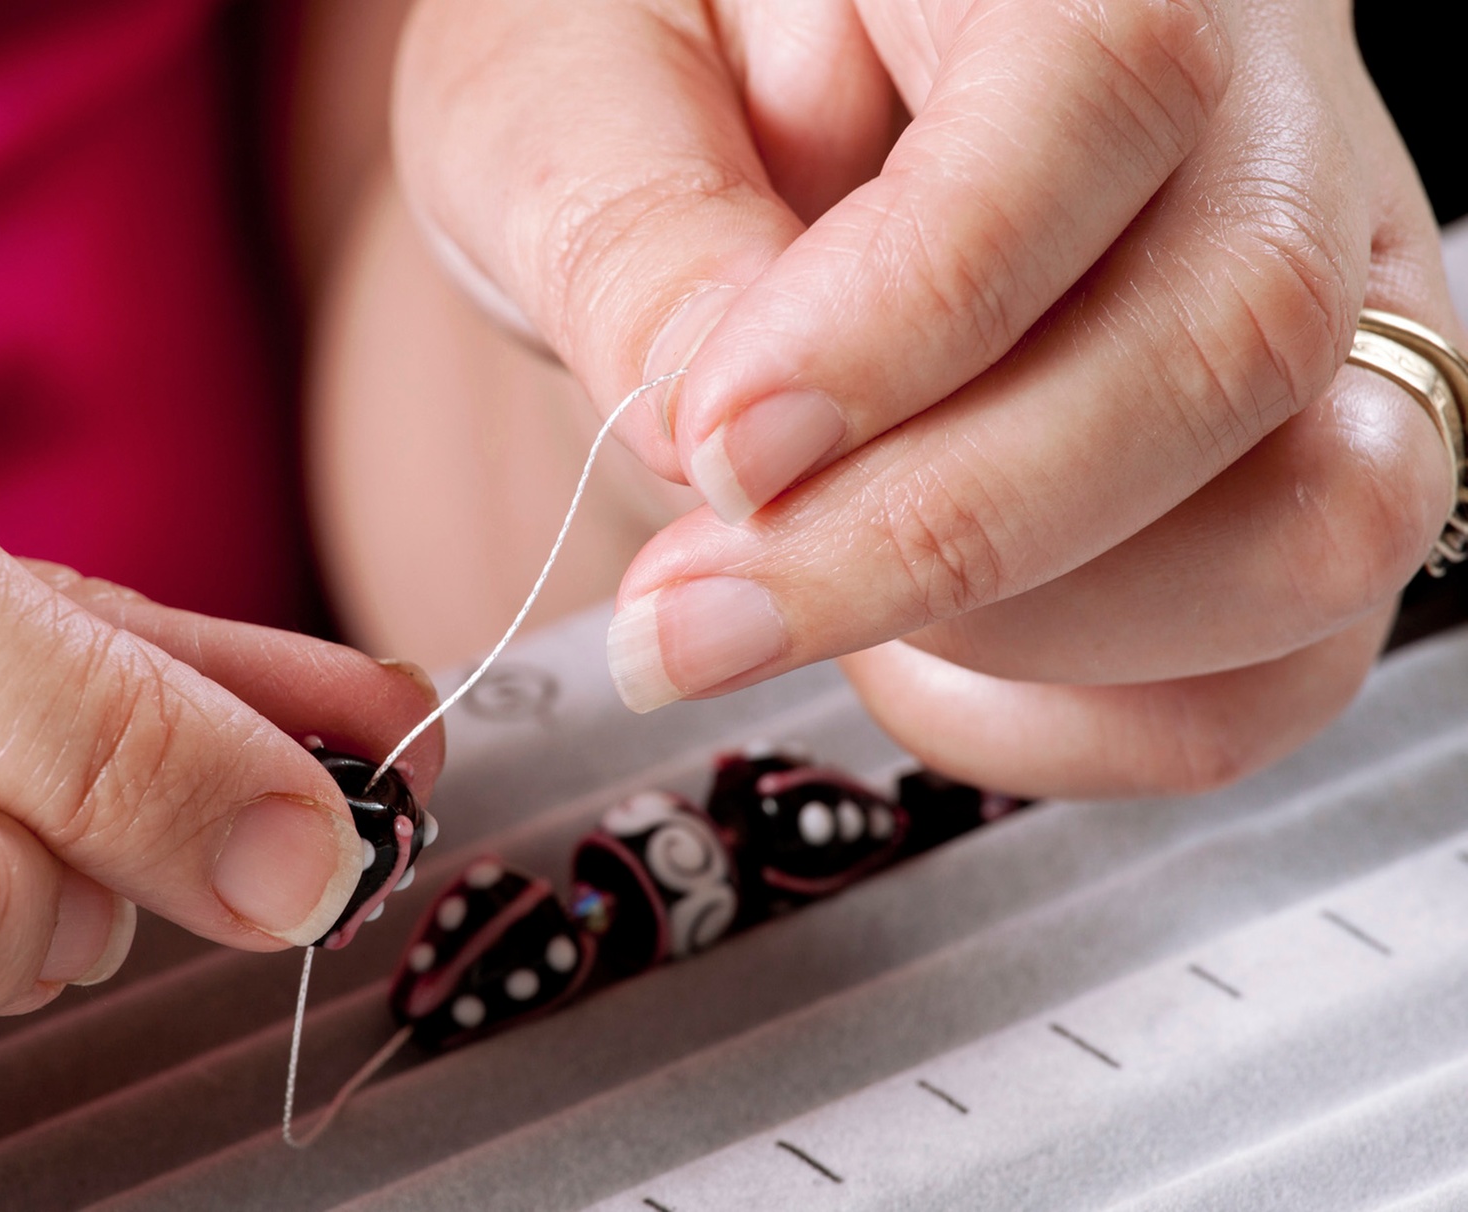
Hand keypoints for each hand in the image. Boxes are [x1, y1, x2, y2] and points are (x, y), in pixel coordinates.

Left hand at [395, 0, 1456, 794]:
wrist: (726, 123)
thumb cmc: (650, 67)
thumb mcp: (567, 83)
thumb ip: (640, 236)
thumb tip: (727, 434)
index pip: (1095, 99)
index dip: (909, 317)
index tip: (720, 448)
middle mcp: (1254, 112)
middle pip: (1231, 343)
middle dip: (937, 534)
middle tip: (697, 611)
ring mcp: (1310, 297)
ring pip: (1312, 524)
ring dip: (1022, 634)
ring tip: (802, 600)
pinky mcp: (1293, 461)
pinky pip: (1276, 660)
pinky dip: (1079, 718)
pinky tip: (911, 651)